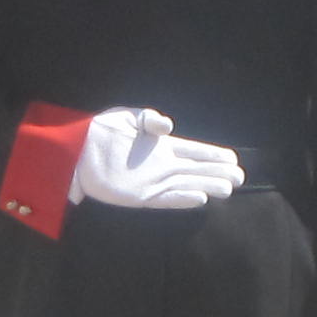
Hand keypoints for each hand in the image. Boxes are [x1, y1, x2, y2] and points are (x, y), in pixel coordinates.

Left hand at [73, 107, 243, 211]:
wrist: (76, 151)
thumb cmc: (103, 131)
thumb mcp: (129, 117)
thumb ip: (151, 119)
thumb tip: (168, 125)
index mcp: (162, 146)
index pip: (194, 151)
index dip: (213, 155)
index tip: (233, 158)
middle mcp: (161, 165)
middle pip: (196, 170)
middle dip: (218, 173)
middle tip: (240, 177)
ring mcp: (152, 182)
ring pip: (187, 185)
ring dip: (207, 187)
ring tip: (228, 189)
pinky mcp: (140, 197)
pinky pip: (166, 199)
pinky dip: (182, 200)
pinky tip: (200, 199)